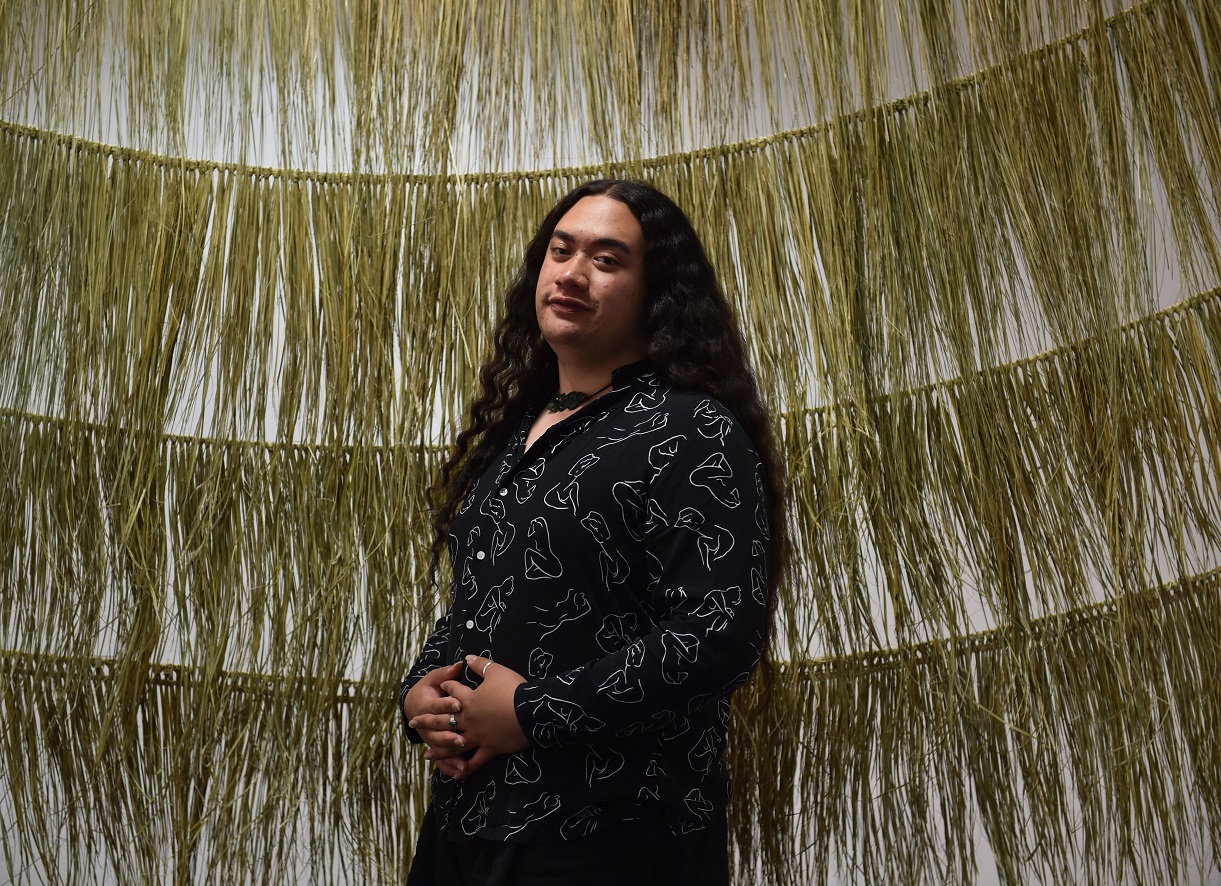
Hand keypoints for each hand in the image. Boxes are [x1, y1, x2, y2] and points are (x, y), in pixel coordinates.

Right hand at [403, 662, 470, 778]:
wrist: (413, 706)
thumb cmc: (428, 689)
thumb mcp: (433, 678)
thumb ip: (445, 674)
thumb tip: (459, 664)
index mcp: (425, 704)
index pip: (436, 705)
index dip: (447, 704)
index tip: (460, 703)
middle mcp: (426, 724)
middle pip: (437, 729)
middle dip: (449, 733)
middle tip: (462, 737)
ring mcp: (430, 737)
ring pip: (439, 746)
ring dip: (450, 752)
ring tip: (463, 758)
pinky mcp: (435, 747)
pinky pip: (441, 760)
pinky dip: (450, 767)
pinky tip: (461, 772)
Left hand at [438, 655, 528, 778]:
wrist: (530, 711)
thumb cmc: (513, 689)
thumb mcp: (497, 671)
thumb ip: (480, 665)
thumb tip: (467, 657)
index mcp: (469, 700)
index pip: (453, 692)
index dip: (446, 688)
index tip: (440, 687)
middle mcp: (469, 720)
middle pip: (444, 720)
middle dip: (427, 721)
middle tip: (413, 722)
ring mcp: (477, 737)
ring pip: (453, 745)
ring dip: (439, 750)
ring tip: (427, 755)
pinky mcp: (489, 749)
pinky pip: (474, 762)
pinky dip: (464, 769)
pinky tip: (456, 774)